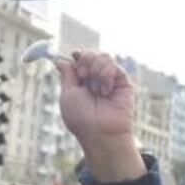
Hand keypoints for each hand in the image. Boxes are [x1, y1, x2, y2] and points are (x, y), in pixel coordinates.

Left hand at [57, 50, 144, 181]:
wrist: (100, 131)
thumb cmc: (81, 118)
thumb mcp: (67, 94)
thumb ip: (67, 75)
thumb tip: (62, 60)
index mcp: (82, 81)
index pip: (81, 58)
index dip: (78, 55)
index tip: (75, 56)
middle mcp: (96, 78)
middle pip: (92, 54)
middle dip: (86, 61)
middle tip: (83, 75)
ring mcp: (110, 79)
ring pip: (104, 56)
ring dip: (96, 70)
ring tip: (97, 90)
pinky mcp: (123, 81)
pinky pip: (114, 65)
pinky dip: (106, 75)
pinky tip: (105, 91)